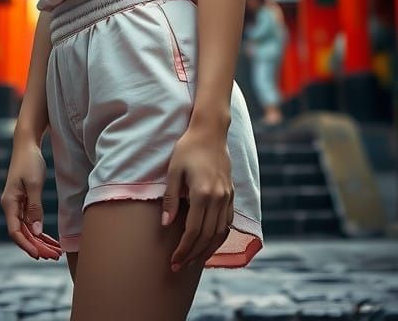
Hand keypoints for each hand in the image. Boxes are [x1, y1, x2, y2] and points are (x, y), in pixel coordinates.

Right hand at [0, 137, 62, 261]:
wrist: (27, 144)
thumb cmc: (29, 161)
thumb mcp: (34, 184)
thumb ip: (35, 208)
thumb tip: (37, 231)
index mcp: (9, 203)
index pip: (15, 232)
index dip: (26, 245)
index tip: (39, 256)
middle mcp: (11, 206)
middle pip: (23, 233)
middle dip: (38, 247)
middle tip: (54, 257)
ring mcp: (17, 205)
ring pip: (28, 229)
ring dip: (41, 241)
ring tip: (56, 252)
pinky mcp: (24, 201)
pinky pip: (31, 221)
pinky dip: (40, 231)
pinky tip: (51, 240)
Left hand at [161, 126, 233, 270]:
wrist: (210, 131)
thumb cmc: (188, 148)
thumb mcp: (174, 171)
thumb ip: (171, 199)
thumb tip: (166, 225)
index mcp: (202, 193)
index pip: (193, 231)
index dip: (183, 249)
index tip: (173, 261)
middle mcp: (218, 198)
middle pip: (207, 236)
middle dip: (193, 255)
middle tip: (180, 267)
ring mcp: (227, 196)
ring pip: (220, 233)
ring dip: (207, 250)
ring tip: (194, 261)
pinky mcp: (231, 193)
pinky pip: (227, 222)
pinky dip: (219, 237)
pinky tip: (209, 243)